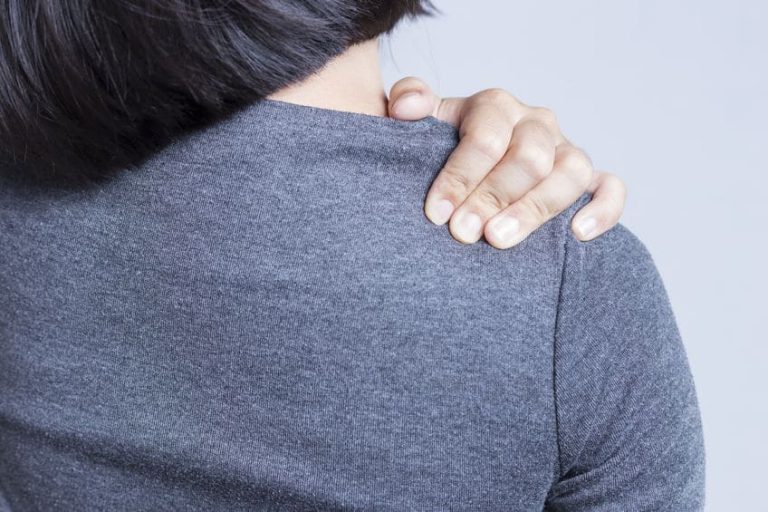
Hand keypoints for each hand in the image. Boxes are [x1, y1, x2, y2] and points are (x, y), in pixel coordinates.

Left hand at [387, 77, 626, 248]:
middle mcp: (535, 123)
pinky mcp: (588, 178)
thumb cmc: (441, 151)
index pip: (486, 136)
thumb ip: (409, 104)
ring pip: (570, 171)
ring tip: (501, 239)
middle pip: (528, 156)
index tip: (436, 213)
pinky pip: (609, 187)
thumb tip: (405, 108)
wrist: (468, 167)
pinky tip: (577, 234)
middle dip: (493, 197)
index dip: (460, 175)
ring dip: (535, 208)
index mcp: (495, 106)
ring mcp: (564, 150)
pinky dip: (602, 208)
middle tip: (463, 233)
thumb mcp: (420, 126)